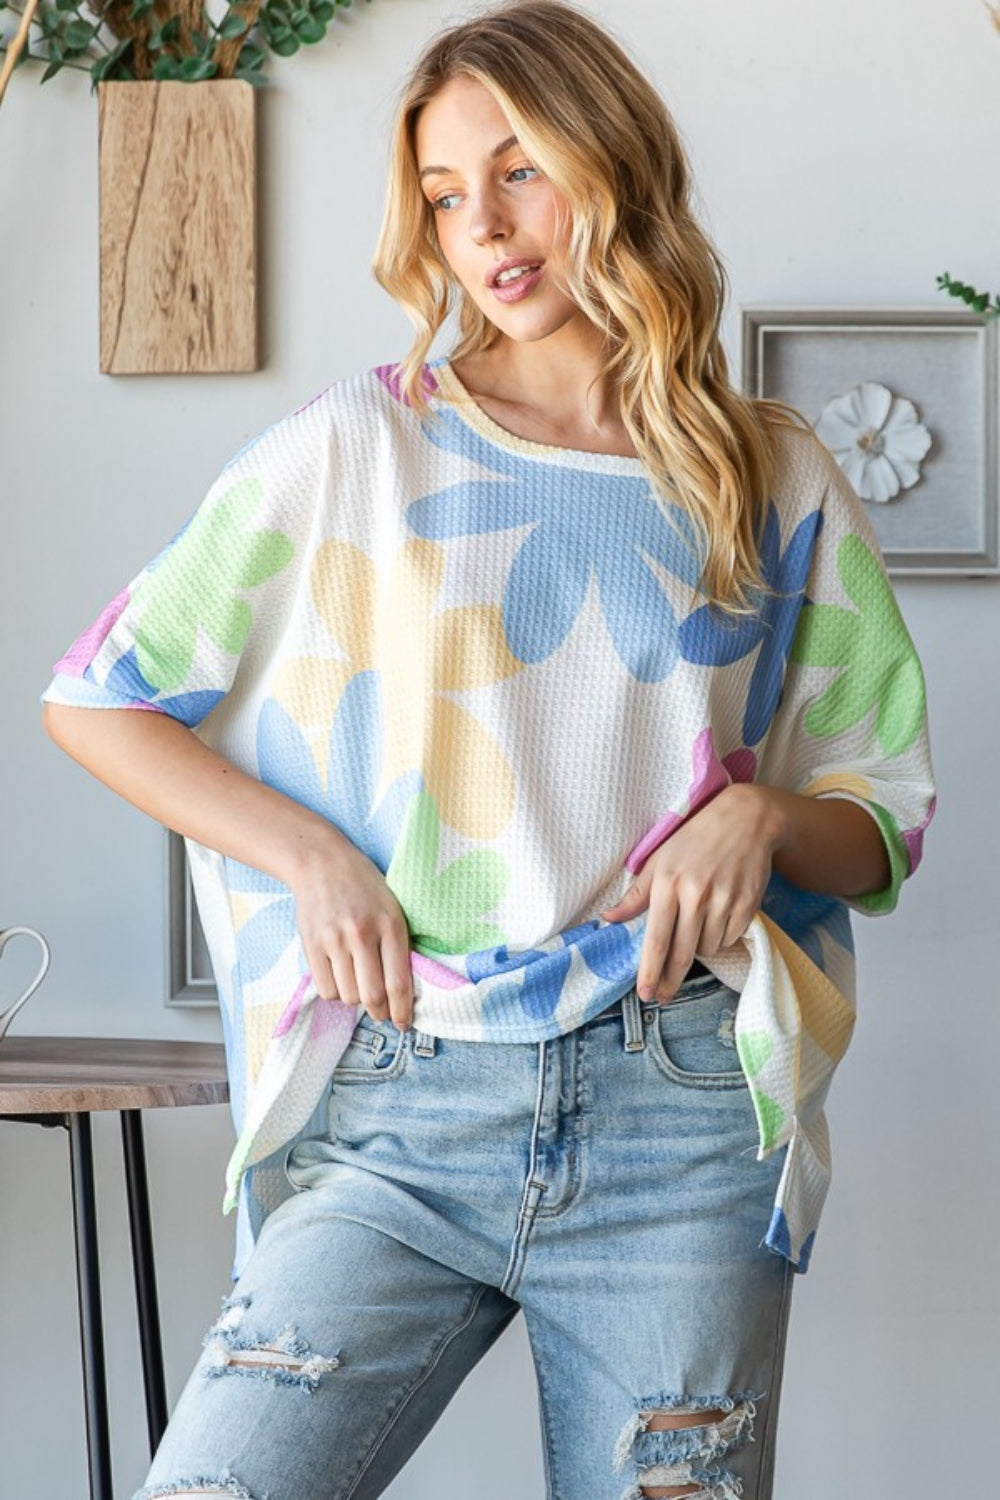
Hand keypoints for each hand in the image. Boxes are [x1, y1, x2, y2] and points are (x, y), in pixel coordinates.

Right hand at [291, 836, 414, 1030]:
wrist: (322, 863)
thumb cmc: (364, 887)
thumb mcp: (393, 908)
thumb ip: (398, 944)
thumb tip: (402, 991)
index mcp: (390, 925)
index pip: (399, 982)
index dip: (403, 1011)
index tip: (404, 1024)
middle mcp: (362, 934)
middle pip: (372, 996)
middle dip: (380, 1013)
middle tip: (382, 1013)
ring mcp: (334, 940)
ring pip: (348, 996)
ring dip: (356, 1000)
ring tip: (359, 985)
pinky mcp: (311, 944)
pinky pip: (325, 989)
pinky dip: (335, 992)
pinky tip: (340, 978)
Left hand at [599, 784, 781, 1001]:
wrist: (745, 819)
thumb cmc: (694, 838)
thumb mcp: (659, 859)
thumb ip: (636, 894)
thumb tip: (609, 918)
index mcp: (668, 883)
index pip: (656, 939)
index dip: (650, 971)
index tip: (645, 993)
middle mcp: (696, 894)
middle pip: (682, 953)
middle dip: (670, 980)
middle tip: (662, 996)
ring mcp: (724, 900)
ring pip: (707, 949)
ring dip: (698, 950)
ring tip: (695, 928)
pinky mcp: (748, 905)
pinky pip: (729, 939)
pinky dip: (720, 938)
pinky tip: (717, 919)